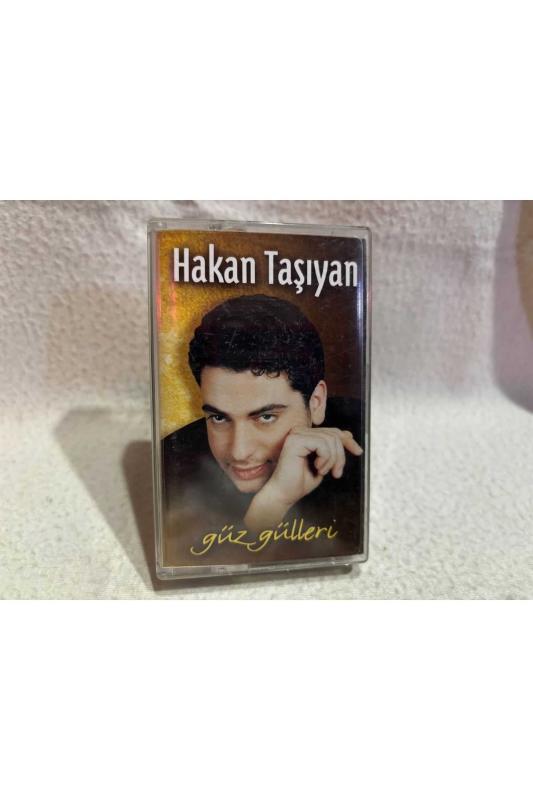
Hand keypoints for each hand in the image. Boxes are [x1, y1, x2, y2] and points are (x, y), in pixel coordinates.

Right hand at [244, 427, 362, 530]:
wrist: (284, 494)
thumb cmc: (300, 482)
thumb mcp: (324, 463)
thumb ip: (333, 448)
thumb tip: (348, 434)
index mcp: (305, 435)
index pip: (333, 431)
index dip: (348, 441)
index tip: (359, 452)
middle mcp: (300, 431)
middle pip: (334, 435)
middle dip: (340, 456)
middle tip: (336, 473)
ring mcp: (297, 434)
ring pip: (331, 439)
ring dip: (333, 459)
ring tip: (324, 472)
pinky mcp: (296, 440)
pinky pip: (323, 444)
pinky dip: (326, 459)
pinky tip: (318, 468)